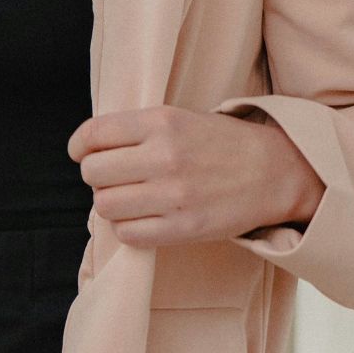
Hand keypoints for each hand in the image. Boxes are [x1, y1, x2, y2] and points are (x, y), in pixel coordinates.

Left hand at [67, 105, 323, 248]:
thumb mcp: (181, 118)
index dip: (80, 145)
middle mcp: (164, 156)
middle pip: (93, 172)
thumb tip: (90, 148)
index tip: (82, 152)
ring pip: (105, 205)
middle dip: (97, 176)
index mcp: (162, 122)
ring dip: (111, 203)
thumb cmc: (221, 143)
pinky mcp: (183, 228)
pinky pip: (128, 234)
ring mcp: (173, 195)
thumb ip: (138, 129)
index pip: (94, 134)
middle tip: (114, 177)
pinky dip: (129, 227)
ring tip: (131, 198)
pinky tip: (144, 217)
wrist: (274, 171)